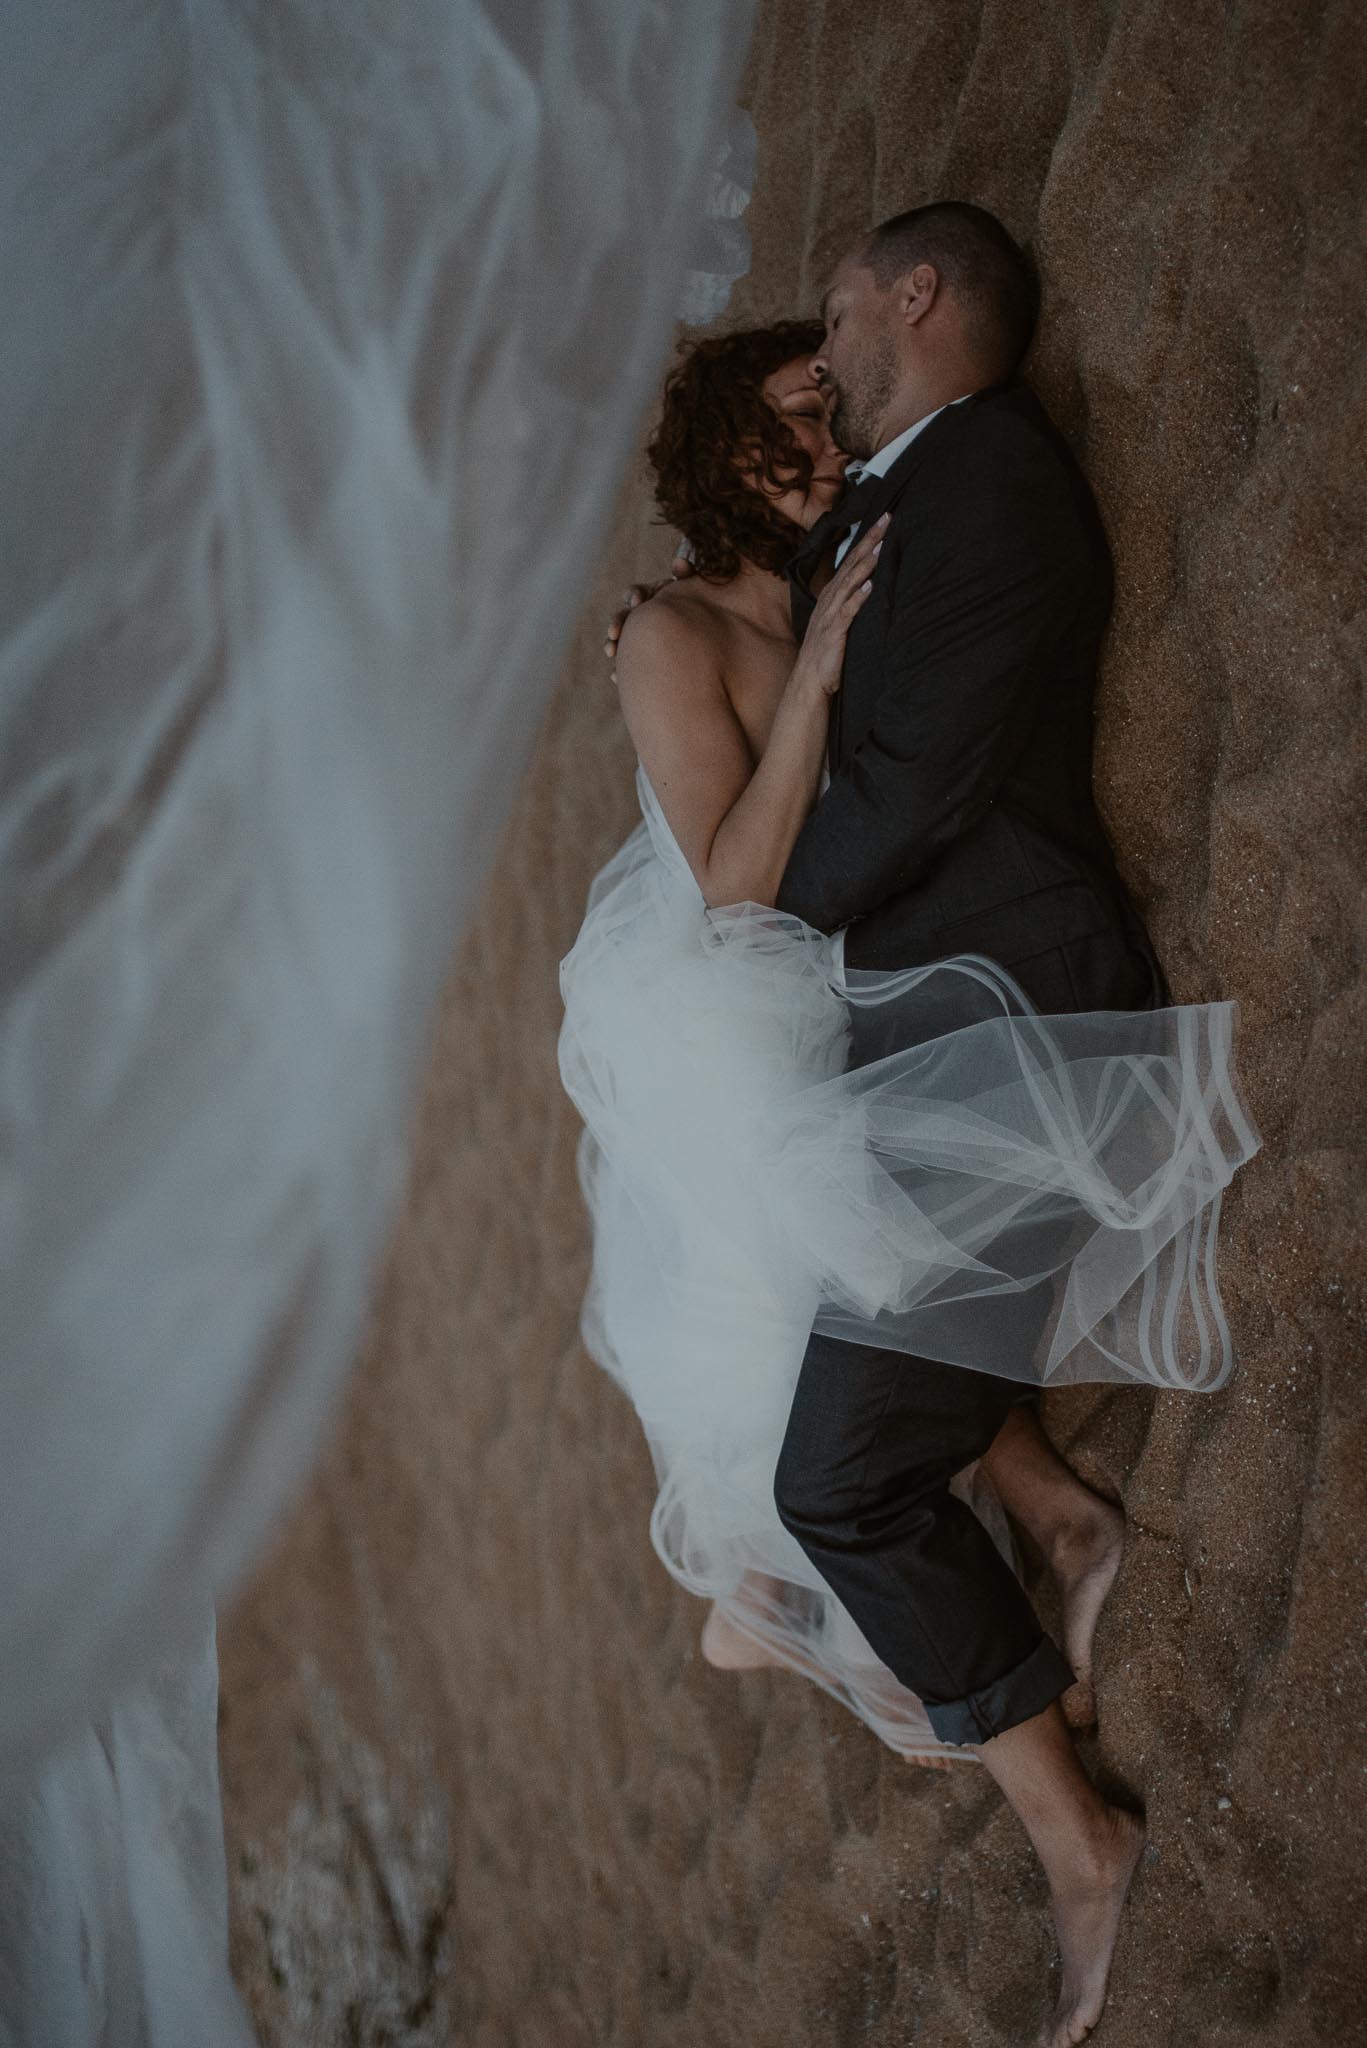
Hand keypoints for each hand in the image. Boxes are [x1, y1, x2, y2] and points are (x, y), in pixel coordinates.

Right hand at [604, 545, 693, 667]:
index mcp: (653, 599)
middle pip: (624, 617)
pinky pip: (625, 667)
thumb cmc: (704, 613)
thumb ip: (688, 576)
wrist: (710, 647)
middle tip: (615, 632)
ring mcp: (638, 640)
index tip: (637, 602)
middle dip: (618, 622)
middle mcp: (642, 618)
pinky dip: (618, 671)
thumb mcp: (696, 593)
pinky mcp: (638, 662)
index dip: (634, 595)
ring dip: (612, 645)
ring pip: (619, 642)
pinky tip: (614, 676)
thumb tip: (679, 562)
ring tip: (611, 652)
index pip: (637, 594)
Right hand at [795, 513, 887, 697]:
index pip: (852, 559)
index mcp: (833, 595)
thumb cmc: (827, 653)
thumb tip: (871, 585)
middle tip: (888, 518)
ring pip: (850, 583)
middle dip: (870, 540)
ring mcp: (831, 615)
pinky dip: (859, 597)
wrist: (809, 682)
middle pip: (852, 563)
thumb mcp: (839, 622)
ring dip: (865, 563)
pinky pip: (848, 612)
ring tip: (881, 545)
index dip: (867, 538)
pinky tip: (871, 585)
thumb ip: (851, 603)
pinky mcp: (834, 632)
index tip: (884, 519)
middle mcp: (830, 599)